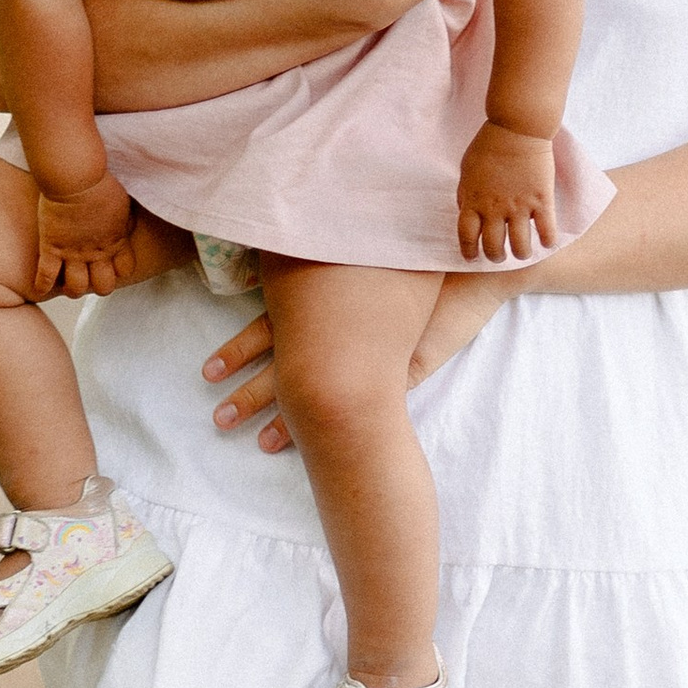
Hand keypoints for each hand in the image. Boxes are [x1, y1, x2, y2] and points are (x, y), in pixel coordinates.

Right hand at [32, 172, 141, 297]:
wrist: (76, 177)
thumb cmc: (100, 183)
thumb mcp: (123, 204)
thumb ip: (124, 220)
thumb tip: (127, 225)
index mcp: (116, 241)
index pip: (124, 271)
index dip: (118, 270)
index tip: (111, 265)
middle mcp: (97, 253)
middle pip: (103, 287)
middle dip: (98, 286)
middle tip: (90, 277)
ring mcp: (73, 253)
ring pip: (76, 288)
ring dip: (73, 289)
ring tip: (68, 284)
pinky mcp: (52, 247)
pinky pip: (46, 275)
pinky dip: (42, 286)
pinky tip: (40, 290)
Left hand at [204, 270, 516, 452]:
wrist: (478, 264)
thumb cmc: (417, 249)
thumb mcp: (365, 247)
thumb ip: (326, 255)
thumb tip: (278, 249)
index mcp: (330, 300)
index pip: (273, 330)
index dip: (240, 351)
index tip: (209, 370)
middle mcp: (346, 332)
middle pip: (286, 368)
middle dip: (249, 394)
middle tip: (217, 417)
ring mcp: (375, 358)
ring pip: (319, 392)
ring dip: (284, 416)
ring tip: (250, 436)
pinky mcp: (403, 371)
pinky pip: (363, 408)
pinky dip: (334, 426)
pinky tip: (307, 440)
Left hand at [457, 121, 560, 263]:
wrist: (517, 128)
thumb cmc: (489, 145)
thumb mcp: (466, 169)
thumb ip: (465, 193)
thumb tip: (465, 210)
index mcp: (473, 201)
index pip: (467, 236)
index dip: (469, 251)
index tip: (472, 257)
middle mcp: (495, 209)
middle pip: (493, 247)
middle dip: (495, 257)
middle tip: (499, 255)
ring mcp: (519, 206)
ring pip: (520, 246)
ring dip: (521, 254)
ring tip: (522, 252)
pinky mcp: (542, 200)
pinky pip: (547, 231)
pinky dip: (548, 241)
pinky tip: (547, 241)